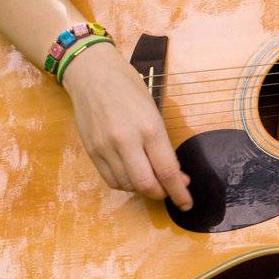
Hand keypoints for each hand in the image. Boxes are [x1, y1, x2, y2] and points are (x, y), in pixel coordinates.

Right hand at [62, 42, 192, 209]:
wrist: (92, 75)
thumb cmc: (130, 88)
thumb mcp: (155, 112)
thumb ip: (162, 144)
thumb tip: (175, 174)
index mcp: (149, 128)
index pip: (167, 171)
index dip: (179, 192)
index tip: (187, 203)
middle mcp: (126, 141)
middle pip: (146, 185)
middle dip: (162, 194)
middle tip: (172, 192)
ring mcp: (105, 148)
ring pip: (127, 186)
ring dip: (144, 190)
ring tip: (154, 181)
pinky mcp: (91, 151)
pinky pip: (110, 179)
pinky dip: (126, 184)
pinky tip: (134, 177)